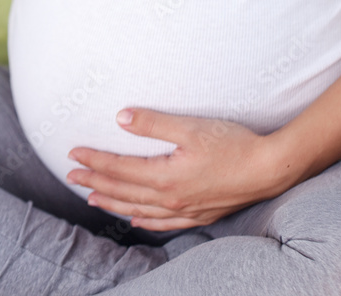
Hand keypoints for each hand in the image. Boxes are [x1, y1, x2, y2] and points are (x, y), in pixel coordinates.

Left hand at [66, 108, 286, 230]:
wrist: (269, 169)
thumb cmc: (232, 143)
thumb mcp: (191, 127)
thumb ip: (154, 123)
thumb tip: (121, 117)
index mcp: (165, 176)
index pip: (119, 168)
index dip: (95, 161)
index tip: (74, 154)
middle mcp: (171, 199)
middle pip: (124, 191)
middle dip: (95, 182)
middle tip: (72, 175)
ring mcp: (185, 210)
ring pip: (138, 209)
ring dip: (113, 202)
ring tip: (92, 197)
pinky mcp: (200, 214)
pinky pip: (163, 223)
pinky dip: (144, 220)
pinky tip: (136, 219)